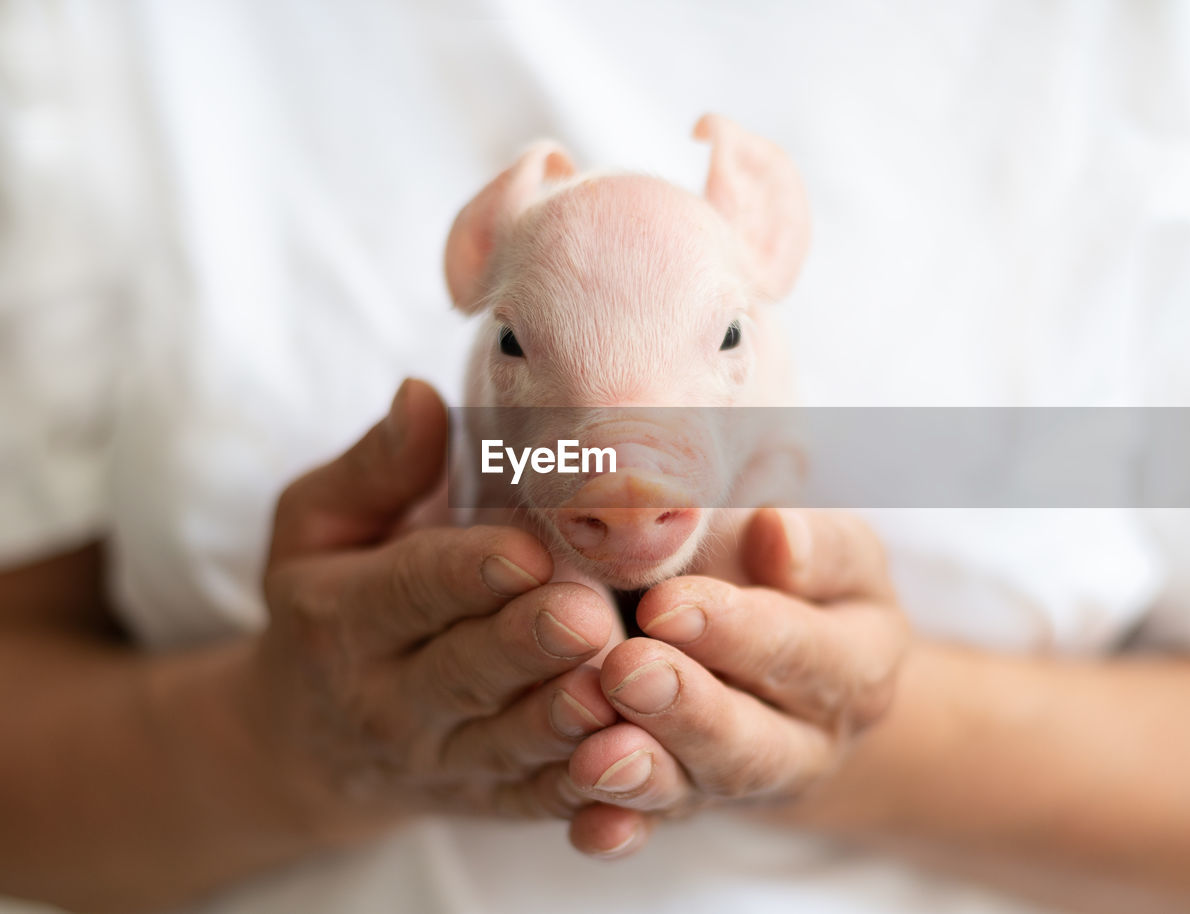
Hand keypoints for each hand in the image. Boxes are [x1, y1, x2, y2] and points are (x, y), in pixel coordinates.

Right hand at [245, 379, 619, 839]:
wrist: (308, 740)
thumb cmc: (328, 599)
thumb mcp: (318, 524)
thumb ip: (374, 467)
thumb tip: (421, 393)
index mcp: (344, 615)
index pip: (411, 587)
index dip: (467, 570)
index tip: (525, 550)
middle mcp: (388, 697)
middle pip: (465, 670)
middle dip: (527, 645)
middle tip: (587, 616)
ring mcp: (440, 758)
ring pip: (506, 743)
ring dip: (562, 721)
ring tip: (614, 686)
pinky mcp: (485, 800)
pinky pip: (532, 801)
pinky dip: (579, 789)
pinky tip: (631, 762)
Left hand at [561, 509, 910, 856]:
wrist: (766, 632)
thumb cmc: (783, 564)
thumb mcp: (822, 542)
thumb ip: (808, 542)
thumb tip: (777, 534)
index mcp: (860, 658)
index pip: (800, 649)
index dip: (735, 631)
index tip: (664, 604)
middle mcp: (814, 739)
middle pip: (755, 741)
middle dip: (688, 711)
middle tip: (625, 673)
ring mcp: (747, 783)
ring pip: (700, 790)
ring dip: (646, 776)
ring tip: (595, 757)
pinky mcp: (690, 805)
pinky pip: (653, 828)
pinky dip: (619, 829)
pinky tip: (588, 828)